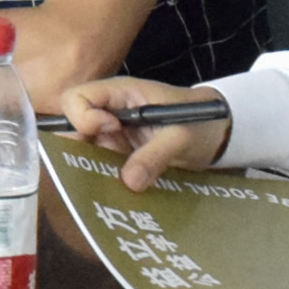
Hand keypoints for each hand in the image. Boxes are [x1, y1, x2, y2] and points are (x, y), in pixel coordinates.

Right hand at [64, 79, 228, 188]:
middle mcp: (108, 113)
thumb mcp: (182, 136)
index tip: (109, 130)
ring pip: (84, 151)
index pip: (77, 97)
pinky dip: (105, 181)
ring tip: (109, 187)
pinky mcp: (119, 156)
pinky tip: (116, 194)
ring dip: (92, 170)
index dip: (82, 116)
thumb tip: (128, 182)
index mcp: (120, 93)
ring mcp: (111, 136)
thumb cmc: (200, 121)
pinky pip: (101, 167)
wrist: (216, 134)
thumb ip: (155, 155)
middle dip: (79, 150)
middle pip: (72, 126)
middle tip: (99, 168)